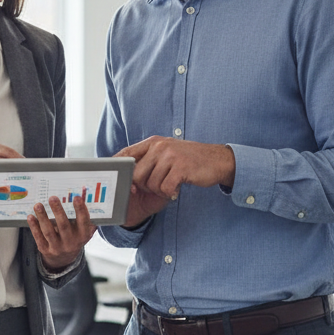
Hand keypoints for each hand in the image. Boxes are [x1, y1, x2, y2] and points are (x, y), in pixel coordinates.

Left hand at [28, 194, 96, 271]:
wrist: (64, 258)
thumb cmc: (74, 237)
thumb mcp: (83, 230)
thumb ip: (83, 216)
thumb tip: (84, 194)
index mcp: (82, 236)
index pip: (83, 222)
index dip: (80, 210)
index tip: (77, 197)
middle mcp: (71, 243)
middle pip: (64, 226)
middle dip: (58, 211)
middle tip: (52, 198)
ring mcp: (57, 247)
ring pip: (49, 231)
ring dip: (43, 217)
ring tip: (38, 205)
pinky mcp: (45, 250)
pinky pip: (39, 237)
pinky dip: (34, 227)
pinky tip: (31, 216)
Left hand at [119, 136, 235, 207]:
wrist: (217, 160)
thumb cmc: (190, 159)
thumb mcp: (167, 152)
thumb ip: (149, 158)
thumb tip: (128, 172)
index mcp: (154, 142)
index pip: (127, 153)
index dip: (118, 167)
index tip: (116, 178)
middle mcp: (160, 146)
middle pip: (136, 174)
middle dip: (143, 186)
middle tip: (156, 186)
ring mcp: (170, 156)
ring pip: (151, 183)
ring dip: (159, 190)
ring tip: (170, 185)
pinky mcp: (181, 168)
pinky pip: (165, 188)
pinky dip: (170, 192)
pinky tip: (177, 188)